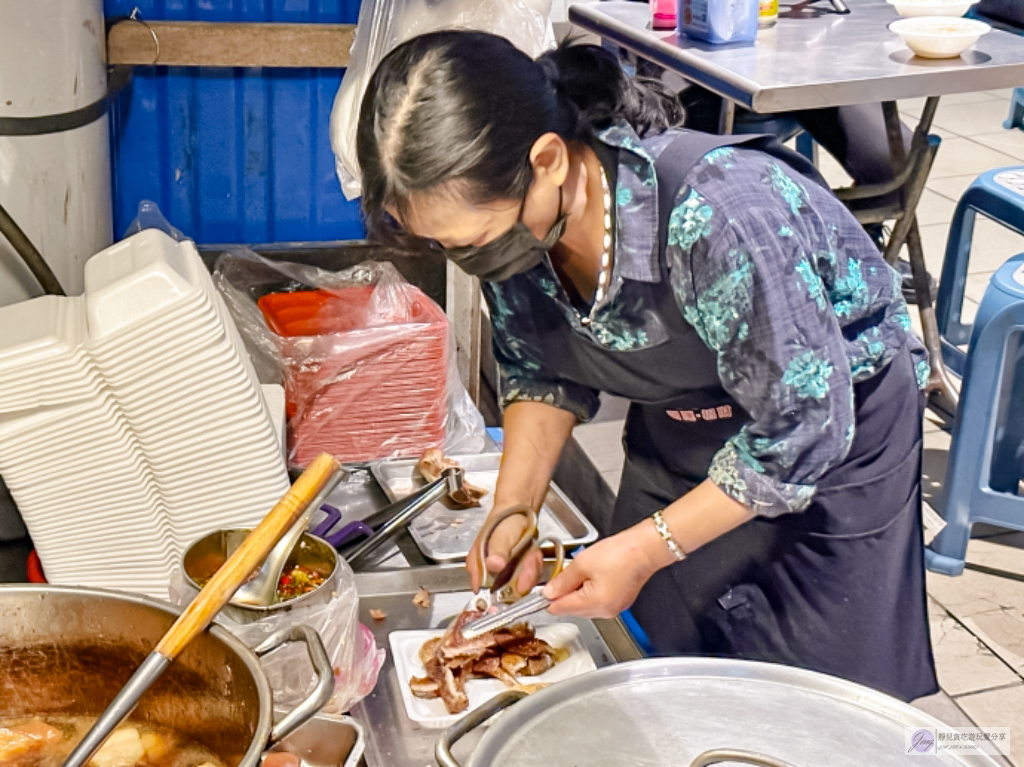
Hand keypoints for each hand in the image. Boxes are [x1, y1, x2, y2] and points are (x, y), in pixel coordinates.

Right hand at [466, 506, 542, 594]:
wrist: (519, 510)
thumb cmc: (505, 521)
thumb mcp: (501, 535)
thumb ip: (498, 551)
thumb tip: (494, 564)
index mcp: (477, 567)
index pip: (483, 594)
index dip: (499, 599)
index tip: (516, 590)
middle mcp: (489, 574)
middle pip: (507, 592)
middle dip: (522, 579)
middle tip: (530, 560)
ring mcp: (504, 573)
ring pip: (520, 585)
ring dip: (530, 571)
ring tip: (531, 554)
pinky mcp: (516, 571)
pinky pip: (528, 578)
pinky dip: (534, 567)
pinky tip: (533, 554)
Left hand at [541, 522, 666, 618]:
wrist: (646, 548)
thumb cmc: (621, 554)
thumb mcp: (582, 563)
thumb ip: (562, 580)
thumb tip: (548, 592)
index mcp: (594, 604)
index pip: (559, 609)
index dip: (548, 597)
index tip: (542, 588)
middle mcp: (604, 612)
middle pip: (571, 609)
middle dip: (565, 592)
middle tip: (568, 571)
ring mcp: (613, 608)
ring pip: (584, 605)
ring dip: (578, 590)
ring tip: (585, 570)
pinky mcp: (619, 601)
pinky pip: (597, 600)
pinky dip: (591, 589)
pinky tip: (595, 573)